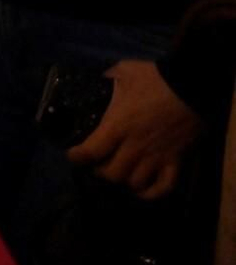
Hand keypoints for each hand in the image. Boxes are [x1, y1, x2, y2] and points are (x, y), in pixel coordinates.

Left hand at [67, 60, 202, 199]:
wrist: (192, 85)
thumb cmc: (155, 78)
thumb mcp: (122, 72)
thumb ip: (106, 80)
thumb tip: (97, 81)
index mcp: (117, 126)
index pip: (90, 152)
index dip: (77, 157)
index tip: (73, 155)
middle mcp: (135, 146)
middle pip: (112, 174)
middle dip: (100, 172)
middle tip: (97, 163)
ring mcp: (157, 156)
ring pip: (135, 183)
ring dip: (124, 181)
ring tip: (119, 172)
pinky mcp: (176, 160)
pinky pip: (164, 187)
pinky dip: (152, 193)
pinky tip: (142, 189)